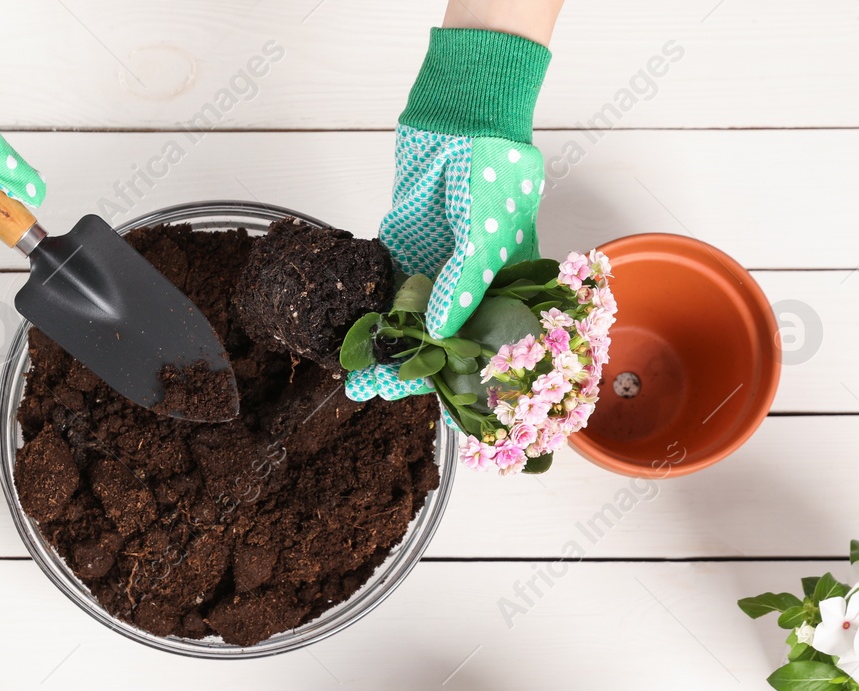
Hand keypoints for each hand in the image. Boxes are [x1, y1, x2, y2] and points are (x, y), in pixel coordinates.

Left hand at [347, 24, 552, 402]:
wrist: (459, 119)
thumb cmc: (492, 171)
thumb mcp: (486, 233)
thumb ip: (463, 286)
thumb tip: (438, 334)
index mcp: (507, 288)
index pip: (485, 346)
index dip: (461, 376)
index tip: (435, 402)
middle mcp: (470, 286)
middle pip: (442, 343)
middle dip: (413, 370)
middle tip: (380, 393)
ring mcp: (435, 271)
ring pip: (409, 325)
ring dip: (385, 352)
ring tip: (359, 381)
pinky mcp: (402, 254)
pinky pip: (384, 296)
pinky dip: (369, 320)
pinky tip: (351, 343)